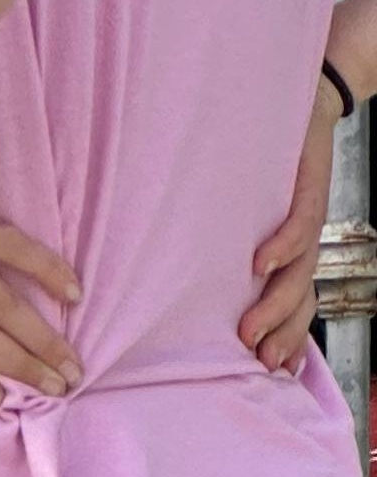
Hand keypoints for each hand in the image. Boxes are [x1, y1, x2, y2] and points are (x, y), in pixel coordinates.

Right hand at [244, 73, 340, 374]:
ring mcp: (304, 217)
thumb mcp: (234, 220)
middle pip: (300, 299)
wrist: (299, 101)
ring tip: (250, 331)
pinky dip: (282, 245)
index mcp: (285, 256)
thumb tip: (169, 294)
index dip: (287, 341)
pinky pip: (300, 223)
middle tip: (259, 364)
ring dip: (277, 305)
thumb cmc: (256, 165)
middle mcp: (299, 242)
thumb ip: (215, 255)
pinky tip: (260, 263)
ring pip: (300, 273)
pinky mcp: (306, 188)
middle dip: (283, 335)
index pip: (293, 307)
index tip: (269, 376)